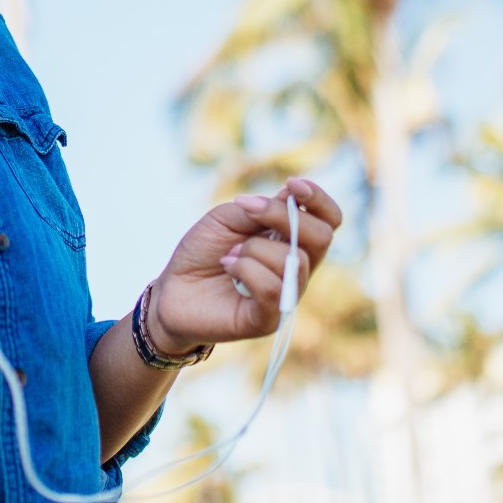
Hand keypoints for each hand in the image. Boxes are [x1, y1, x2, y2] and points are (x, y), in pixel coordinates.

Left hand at [144, 177, 341, 356]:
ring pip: (293, 262)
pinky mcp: (268, 319)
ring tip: (229, 253)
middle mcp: (296, 267)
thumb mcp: (227, 218)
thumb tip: (291, 197)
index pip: (329, 220)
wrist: (173, 289)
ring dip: (254, 248)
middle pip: (321, 238)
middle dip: (283, 217)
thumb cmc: (203, 252)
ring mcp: (285, 295)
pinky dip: (245, 269)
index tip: (292, 183)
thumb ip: (261, 209)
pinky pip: (271, 288)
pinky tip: (228, 266)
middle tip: (247, 212)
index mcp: (292, 240)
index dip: (318, 199)